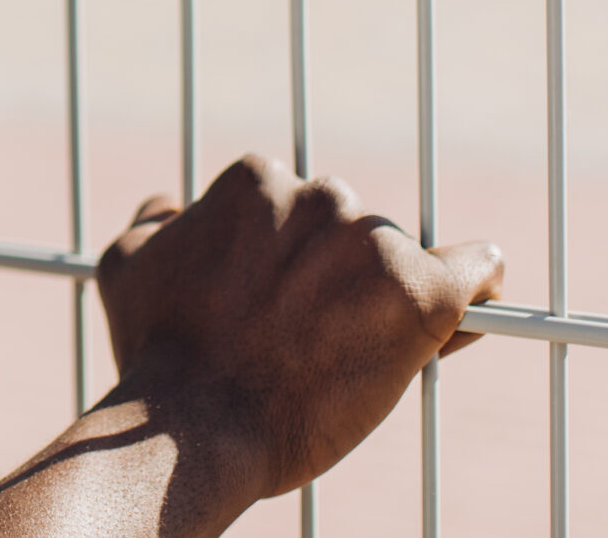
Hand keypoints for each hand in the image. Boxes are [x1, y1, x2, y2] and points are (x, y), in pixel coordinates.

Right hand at [95, 154, 503, 512]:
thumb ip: (156, 222)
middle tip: (311, 333)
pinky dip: (479, 283)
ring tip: (362, 349)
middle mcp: (321, 196)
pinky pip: (476, 268)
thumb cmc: (158, 351)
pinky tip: (479, 302)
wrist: (195, 426)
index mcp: (257, 181)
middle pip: (347, 228)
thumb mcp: (128, 265)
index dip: (288, 256)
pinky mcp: (422, 291)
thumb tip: (174, 206)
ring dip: (386, 292)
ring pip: (400, 255)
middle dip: (334, 271)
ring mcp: (374, 242)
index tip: (280, 300)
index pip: (293, 206)